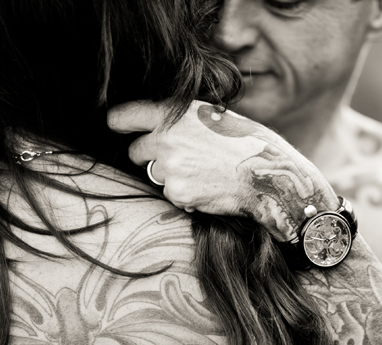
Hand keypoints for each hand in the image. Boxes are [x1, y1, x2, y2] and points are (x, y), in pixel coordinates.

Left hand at [107, 100, 337, 241]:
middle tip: (178, 157)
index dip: (118, 122)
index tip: (115, 126)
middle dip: (149, 156)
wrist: (266, 173)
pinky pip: (171, 195)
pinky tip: (208, 187)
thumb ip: (179, 118)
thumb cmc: (244, 141)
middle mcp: (166, 138)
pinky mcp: (178, 193)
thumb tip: (153, 123)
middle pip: (135, 151)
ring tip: (201, 171)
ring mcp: (170, 168)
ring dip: (170, 176)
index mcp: (173, 113)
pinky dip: (185, 194)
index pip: (124, 116)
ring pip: (154, 175)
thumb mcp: (210, 114)